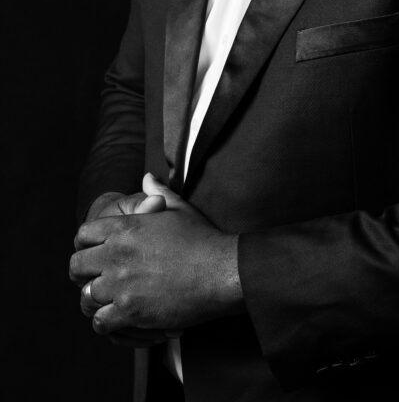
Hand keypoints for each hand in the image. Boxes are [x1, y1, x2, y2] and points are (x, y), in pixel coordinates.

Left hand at [70, 174, 242, 337]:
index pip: (84, 235)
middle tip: (97, 279)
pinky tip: (120, 319)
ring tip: (110, 301)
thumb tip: (147, 178)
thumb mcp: (179, 208)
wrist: (220, 270)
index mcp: (125, 228)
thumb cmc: (202, 239)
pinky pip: (100, 322)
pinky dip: (107, 323)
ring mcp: (121, 284)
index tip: (95, 253)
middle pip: (77, 266)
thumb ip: (157, 192)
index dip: (86, 244)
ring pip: (86, 296)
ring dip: (97, 299)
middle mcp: (116, 255)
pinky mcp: (130, 311)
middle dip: (84, 273)